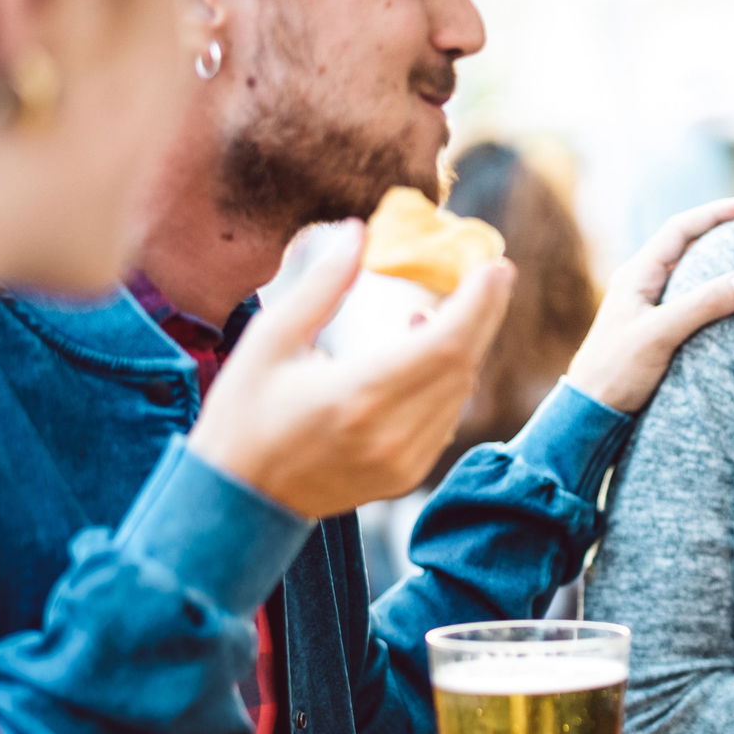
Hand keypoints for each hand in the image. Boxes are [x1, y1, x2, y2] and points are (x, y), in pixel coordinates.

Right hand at [189, 220, 512, 518]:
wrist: (237, 500)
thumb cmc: (243, 414)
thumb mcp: (270, 340)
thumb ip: (321, 286)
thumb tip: (357, 232)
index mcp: (355, 396)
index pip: (444, 344)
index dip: (479, 303)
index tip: (496, 265)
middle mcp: (389, 434)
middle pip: (462, 365)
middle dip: (484, 314)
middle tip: (494, 272)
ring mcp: (402, 462)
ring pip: (459, 392)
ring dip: (464, 347)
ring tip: (445, 310)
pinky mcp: (405, 476)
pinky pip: (446, 418)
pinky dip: (448, 381)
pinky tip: (425, 353)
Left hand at [565, 196, 733, 411]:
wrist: (590, 411)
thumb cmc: (616, 371)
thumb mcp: (660, 334)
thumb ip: (703, 305)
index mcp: (636, 275)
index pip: (680, 229)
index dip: (716, 213)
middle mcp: (641, 283)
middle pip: (685, 243)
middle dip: (720, 229)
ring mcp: (647, 305)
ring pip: (687, 270)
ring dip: (717, 258)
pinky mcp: (654, 328)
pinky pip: (688, 296)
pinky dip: (712, 288)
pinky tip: (731, 297)